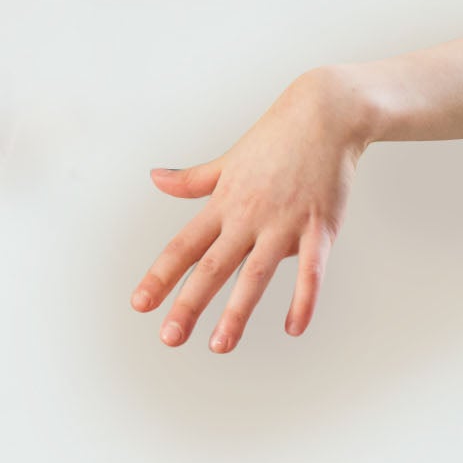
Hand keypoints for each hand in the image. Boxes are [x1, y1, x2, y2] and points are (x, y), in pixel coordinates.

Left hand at [131, 66, 370, 352]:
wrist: (322, 117)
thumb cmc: (273, 140)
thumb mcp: (226, 161)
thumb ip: (192, 179)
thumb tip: (155, 178)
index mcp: (222, 204)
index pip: (183, 247)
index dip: (160, 276)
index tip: (140, 304)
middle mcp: (247, 216)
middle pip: (212, 266)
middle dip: (189, 303)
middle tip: (169, 337)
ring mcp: (283, 223)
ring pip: (255, 274)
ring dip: (237, 312)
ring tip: (219, 345)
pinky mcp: (320, 227)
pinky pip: (311, 270)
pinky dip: (303, 298)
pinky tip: (293, 327)